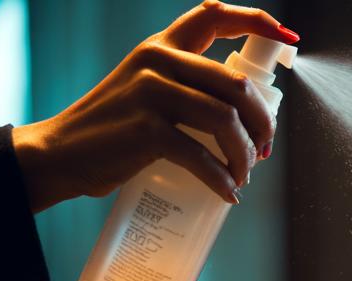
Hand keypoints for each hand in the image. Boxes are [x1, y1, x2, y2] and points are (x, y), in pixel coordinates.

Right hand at [11, 1, 298, 211]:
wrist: (61, 153)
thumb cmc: (114, 127)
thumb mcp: (146, 88)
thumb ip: (187, 85)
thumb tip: (246, 113)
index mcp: (162, 45)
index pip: (214, 17)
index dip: (258, 23)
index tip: (290, 40)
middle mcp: (157, 60)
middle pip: (237, 84)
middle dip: (263, 122)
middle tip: (264, 149)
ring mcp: (151, 92)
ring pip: (226, 120)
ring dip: (245, 155)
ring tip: (243, 174)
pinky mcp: (146, 129)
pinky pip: (202, 156)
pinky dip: (222, 179)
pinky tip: (227, 192)